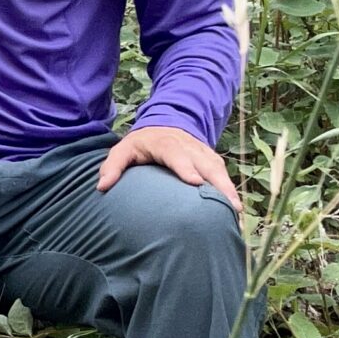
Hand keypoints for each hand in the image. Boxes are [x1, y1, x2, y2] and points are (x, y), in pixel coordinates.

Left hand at [96, 125, 244, 217]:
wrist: (163, 125)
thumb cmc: (141, 144)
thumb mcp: (122, 150)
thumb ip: (112, 166)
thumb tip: (102, 186)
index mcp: (165, 144)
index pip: (177, 155)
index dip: (186, 167)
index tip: (195, 182)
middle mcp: (188, 147)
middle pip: (206, 163)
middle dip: (218, 183)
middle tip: (228, 205)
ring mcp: (202, 152)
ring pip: (218, 169)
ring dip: (229, 188)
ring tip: (236, 211)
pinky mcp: (210, 158)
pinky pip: (222, 172)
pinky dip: (230, 188)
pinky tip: (235, 208)